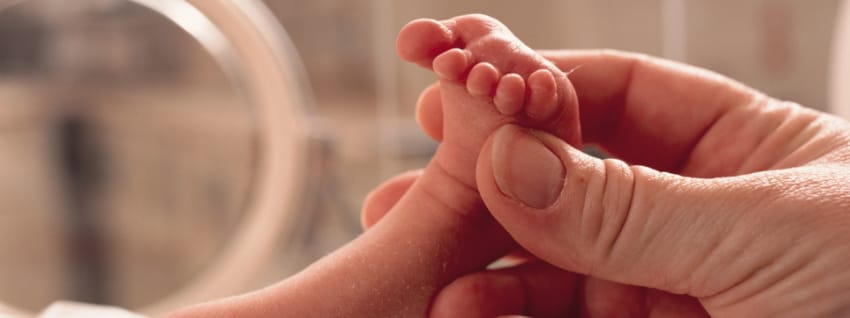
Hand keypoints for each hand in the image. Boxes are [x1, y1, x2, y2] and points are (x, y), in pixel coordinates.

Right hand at [363, 50, 849, 316]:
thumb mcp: (772, 235)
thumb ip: (632, 203)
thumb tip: (510, 155)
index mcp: (745, 149)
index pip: (620, 94)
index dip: (539, 87)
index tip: (461, 89)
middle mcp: (697, 212)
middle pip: (572, 178)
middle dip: (491, 180)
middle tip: (413, 183)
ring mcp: (670, 285)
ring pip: (557, 260)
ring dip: (489, 262)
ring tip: (432, 265)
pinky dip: (512, 315)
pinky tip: (468, 309)